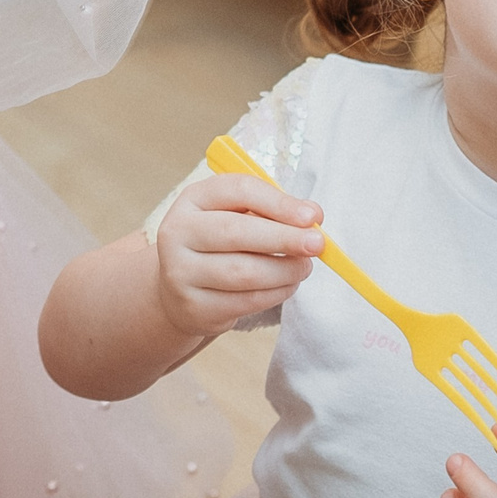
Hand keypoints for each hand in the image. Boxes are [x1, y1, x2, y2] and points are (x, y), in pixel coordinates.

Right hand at [152, 171, 323, 337]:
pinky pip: (245, 301)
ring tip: (304, 267)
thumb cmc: (219, 244)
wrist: (180, 289)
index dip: (278, 202)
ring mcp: (180, 272)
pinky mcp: (193, 306)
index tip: (313, 216)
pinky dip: (276, 294)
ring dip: (285, 270)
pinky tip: (287, 285)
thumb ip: (271, 212)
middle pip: (235, 232)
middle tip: (318, 244)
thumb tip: (313, 216)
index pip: (237, 191)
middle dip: (285, 238)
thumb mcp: (235, 216)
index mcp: (192, 199)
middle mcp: (178, 232)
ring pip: (243, 272)